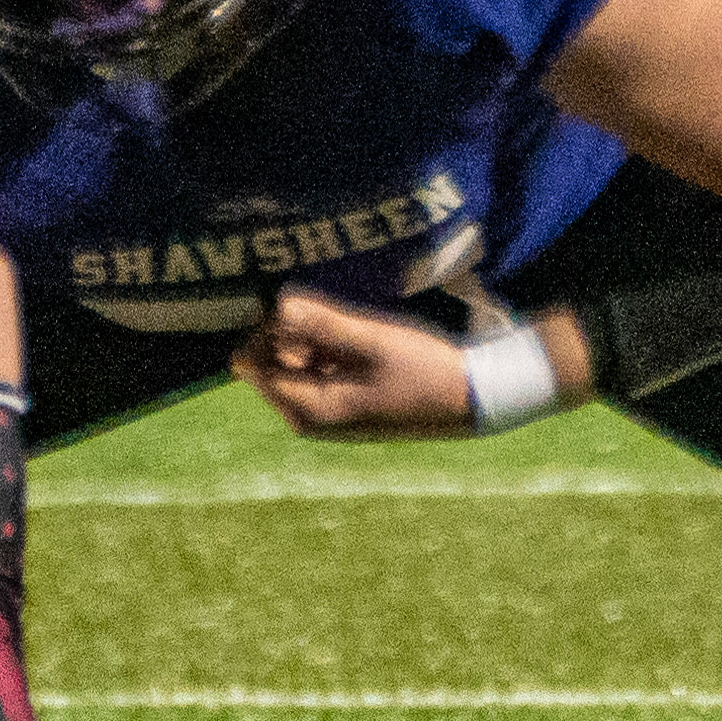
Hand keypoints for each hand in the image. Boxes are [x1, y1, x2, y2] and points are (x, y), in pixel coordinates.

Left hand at [233, 284, 486, 438]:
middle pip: (268, 364)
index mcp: (307, 408)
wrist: (471, 401)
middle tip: (335, 316)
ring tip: (355, 330)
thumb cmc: (424, 371)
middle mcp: (307, 418)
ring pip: (293, 366)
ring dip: (314, 341)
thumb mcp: (374, 342)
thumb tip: (278, 302)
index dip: (267, 330)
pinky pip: (316, 375)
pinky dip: (329, 354)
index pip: (250, 362)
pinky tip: (362, 344)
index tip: (303, 309)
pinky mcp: (342, 409)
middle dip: (292, 334)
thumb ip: (323, 323)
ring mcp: (325, 416)